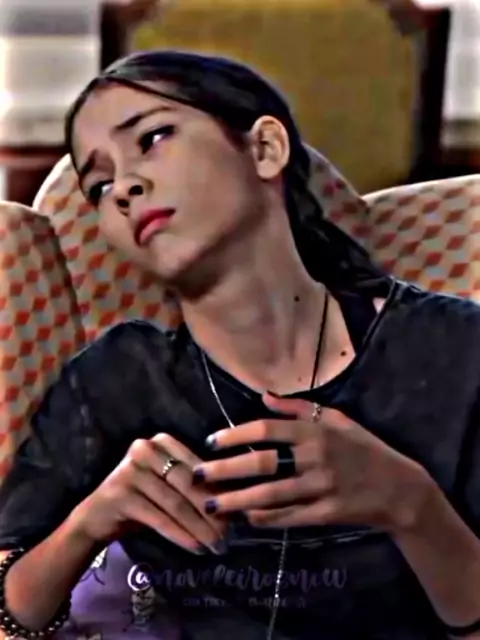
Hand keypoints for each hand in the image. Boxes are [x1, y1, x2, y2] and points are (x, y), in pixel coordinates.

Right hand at [74, 434, 226, 554]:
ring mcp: (130, 469)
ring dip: (199, 527)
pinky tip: (196, 547)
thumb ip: (194, 486)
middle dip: (212, 511)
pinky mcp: (120, 493)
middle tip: (231, 534)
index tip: (238, 513)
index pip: (197, 466)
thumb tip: (235, 503)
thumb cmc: (141, 500)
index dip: (218, 490)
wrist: (96, 518)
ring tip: (217, 545)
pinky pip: (159, 517)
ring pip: (176, 503)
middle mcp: (145, 448)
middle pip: (188, 484)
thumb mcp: (168, 487)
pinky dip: (181, 534)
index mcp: (162, 441)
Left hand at [194, 393, 429, 531]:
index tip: (211, 442)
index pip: (266, 431)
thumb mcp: (337, 420)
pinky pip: (290, 517)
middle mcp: (315, 457)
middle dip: (226, 470)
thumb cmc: (364, 449)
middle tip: (199, 476)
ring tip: (212, 504)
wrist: (399, 487)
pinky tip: (247, 519)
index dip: (235, 436)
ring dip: (238, 500)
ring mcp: (321, 487)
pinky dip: (267, 519)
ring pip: (270, 495)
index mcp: (315, 431)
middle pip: (262, 464)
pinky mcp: (327, 513)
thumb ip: (300, 408)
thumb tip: (264, 397)